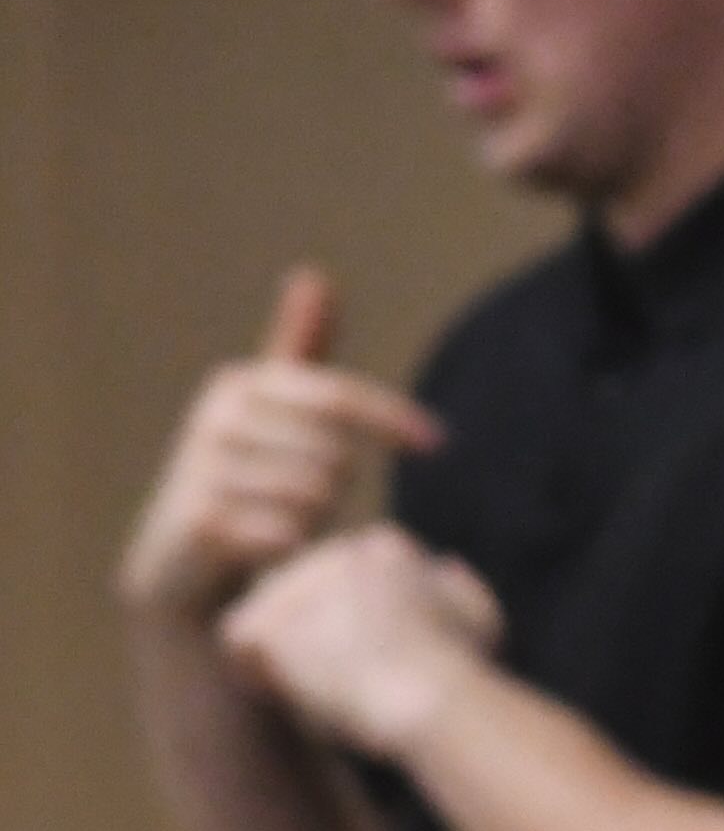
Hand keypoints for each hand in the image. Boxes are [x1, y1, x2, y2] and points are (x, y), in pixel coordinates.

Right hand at [117, 268, 439, 624]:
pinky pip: (290, 534)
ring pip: (317, 497)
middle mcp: (215, 418)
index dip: (393, 418)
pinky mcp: (200, 522)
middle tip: (302, 497)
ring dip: (315, 518)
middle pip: (336, 454)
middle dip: (337, 484)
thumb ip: (300, 347)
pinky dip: (293, 547)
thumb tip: (312, 273)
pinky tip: (266, 548)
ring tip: (279, 519)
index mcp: (241, 384)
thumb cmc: (245, 474)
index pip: (338, 396)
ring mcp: (201, 469)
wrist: (178, 557)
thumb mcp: (272, 406)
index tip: (438, 442)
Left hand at [216, 530, 504, 760]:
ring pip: (267, 618)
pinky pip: (238, 640)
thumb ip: (459, 588)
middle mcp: (334, 550)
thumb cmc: (458, 673)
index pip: (341, 582)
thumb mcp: (480, 621)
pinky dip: (256, 668)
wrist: (427, 700)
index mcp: (385, 547)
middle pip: (300, 600)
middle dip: (315, 640)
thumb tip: (442, 566)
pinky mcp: (268, 617)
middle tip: (350, 681)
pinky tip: (296, 685)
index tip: (382, 661)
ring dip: (288, 655)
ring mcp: (296, 582)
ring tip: (328, 686)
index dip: (356, 629)